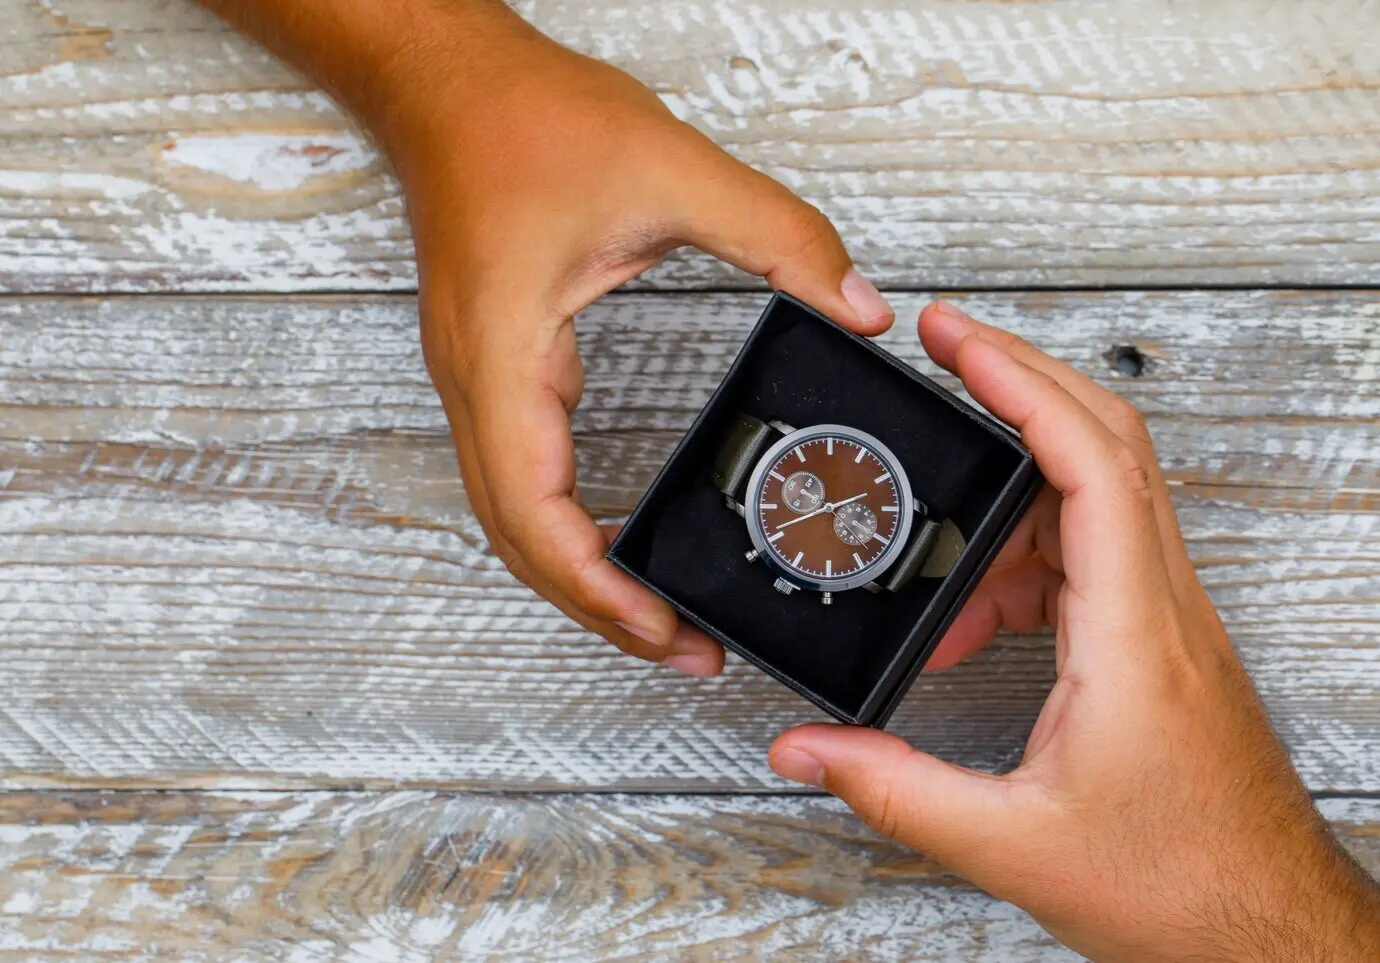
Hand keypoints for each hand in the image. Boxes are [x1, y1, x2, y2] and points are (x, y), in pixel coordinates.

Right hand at [383, 9, 893, 675]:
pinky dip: (567, 529)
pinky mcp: (496, 367)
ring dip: (577, 578)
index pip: (536, 510)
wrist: (446, 84)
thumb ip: (779, 237)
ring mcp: (479, 380)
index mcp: (507, 352)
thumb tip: (855, 305)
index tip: (662, 629)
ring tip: (652, 617)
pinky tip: (615, 542)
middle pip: (520, 541)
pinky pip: (520, 478)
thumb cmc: (520, 119)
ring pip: (513, 519)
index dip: (596, 588)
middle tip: (682, 648)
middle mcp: (480, 382)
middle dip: (595, 608)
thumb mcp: (671, 169)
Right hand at [769, 303, 1379, 960]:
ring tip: (929, 540)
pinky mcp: (1154, 642)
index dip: (1020, 384)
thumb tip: (809, 747)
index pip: (1089, 462)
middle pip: (1101, 445)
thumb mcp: (1012, 844)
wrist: (1267, 932)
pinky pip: (1085, 559)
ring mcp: (1163, 620)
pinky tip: (972, 615)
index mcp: (1134, 635)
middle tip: (941, 351)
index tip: (957, 339)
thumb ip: (893, 788)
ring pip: (1092, 498)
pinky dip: (1019, 562)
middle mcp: (1160, 608)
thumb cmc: (1183, 889)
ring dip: (1005, 495)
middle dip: (1016, 382)